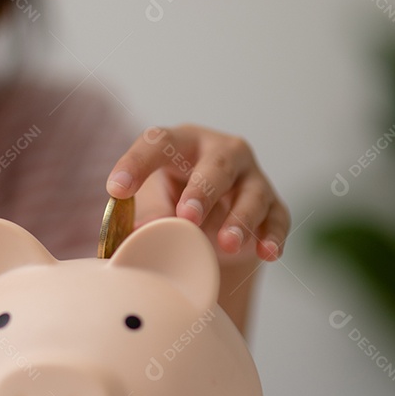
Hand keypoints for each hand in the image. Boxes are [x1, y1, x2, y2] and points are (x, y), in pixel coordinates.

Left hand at [106, 124, 288, 262]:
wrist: (210, 218)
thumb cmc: (170, 201)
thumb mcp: (152, 203)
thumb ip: (146, 216)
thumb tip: (138, 236)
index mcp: (180, 143)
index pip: (157, 143)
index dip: (137, 163)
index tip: (117, 189)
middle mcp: (220, 152)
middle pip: (216, 165)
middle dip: (203, 191)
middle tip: (187, 217)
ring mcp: (251, 177)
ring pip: (253, 193)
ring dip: (240, 219)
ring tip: (225, 244)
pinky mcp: (272, 204)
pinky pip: (277, 218)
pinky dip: (273, 236)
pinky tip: (268, 253)